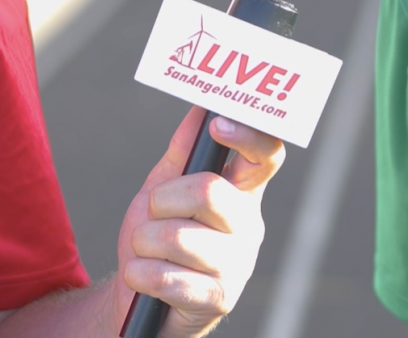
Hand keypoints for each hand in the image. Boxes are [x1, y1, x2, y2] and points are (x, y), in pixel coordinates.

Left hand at [114, 106, 285, 336]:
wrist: (141, 300)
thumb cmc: (156, 240)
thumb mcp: (164, 190)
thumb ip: (183, 152)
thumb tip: (198, 107)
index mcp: (242, 192)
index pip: (267, 156)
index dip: (248, 135)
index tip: (217, 125)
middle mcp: (249, 225)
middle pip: (210, 191)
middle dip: (163, 200)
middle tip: (154, 211)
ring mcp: (238, 264)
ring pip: (180, 237)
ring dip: (144, 241)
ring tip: (144, 250)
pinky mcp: (219, 299)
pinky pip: (168, 277)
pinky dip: (140, 273)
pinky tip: (141, 277)